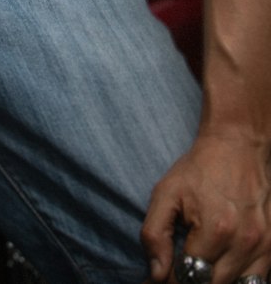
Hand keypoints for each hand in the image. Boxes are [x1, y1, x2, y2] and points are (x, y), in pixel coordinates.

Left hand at [141, 131, 270, 282]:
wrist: (239, 146)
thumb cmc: (200, 169)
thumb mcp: (167, 192)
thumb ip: (155, 233)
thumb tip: (157, 274)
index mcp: (215, 230)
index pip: (188, 278)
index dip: (169, 282)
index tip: (158, 281)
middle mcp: (244, 244)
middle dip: (190, 282)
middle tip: (176, 273)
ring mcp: (263, 248)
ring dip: (213, 281)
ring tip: (199, 268)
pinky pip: (255, 280)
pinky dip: (237, 279)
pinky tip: (220, 268)